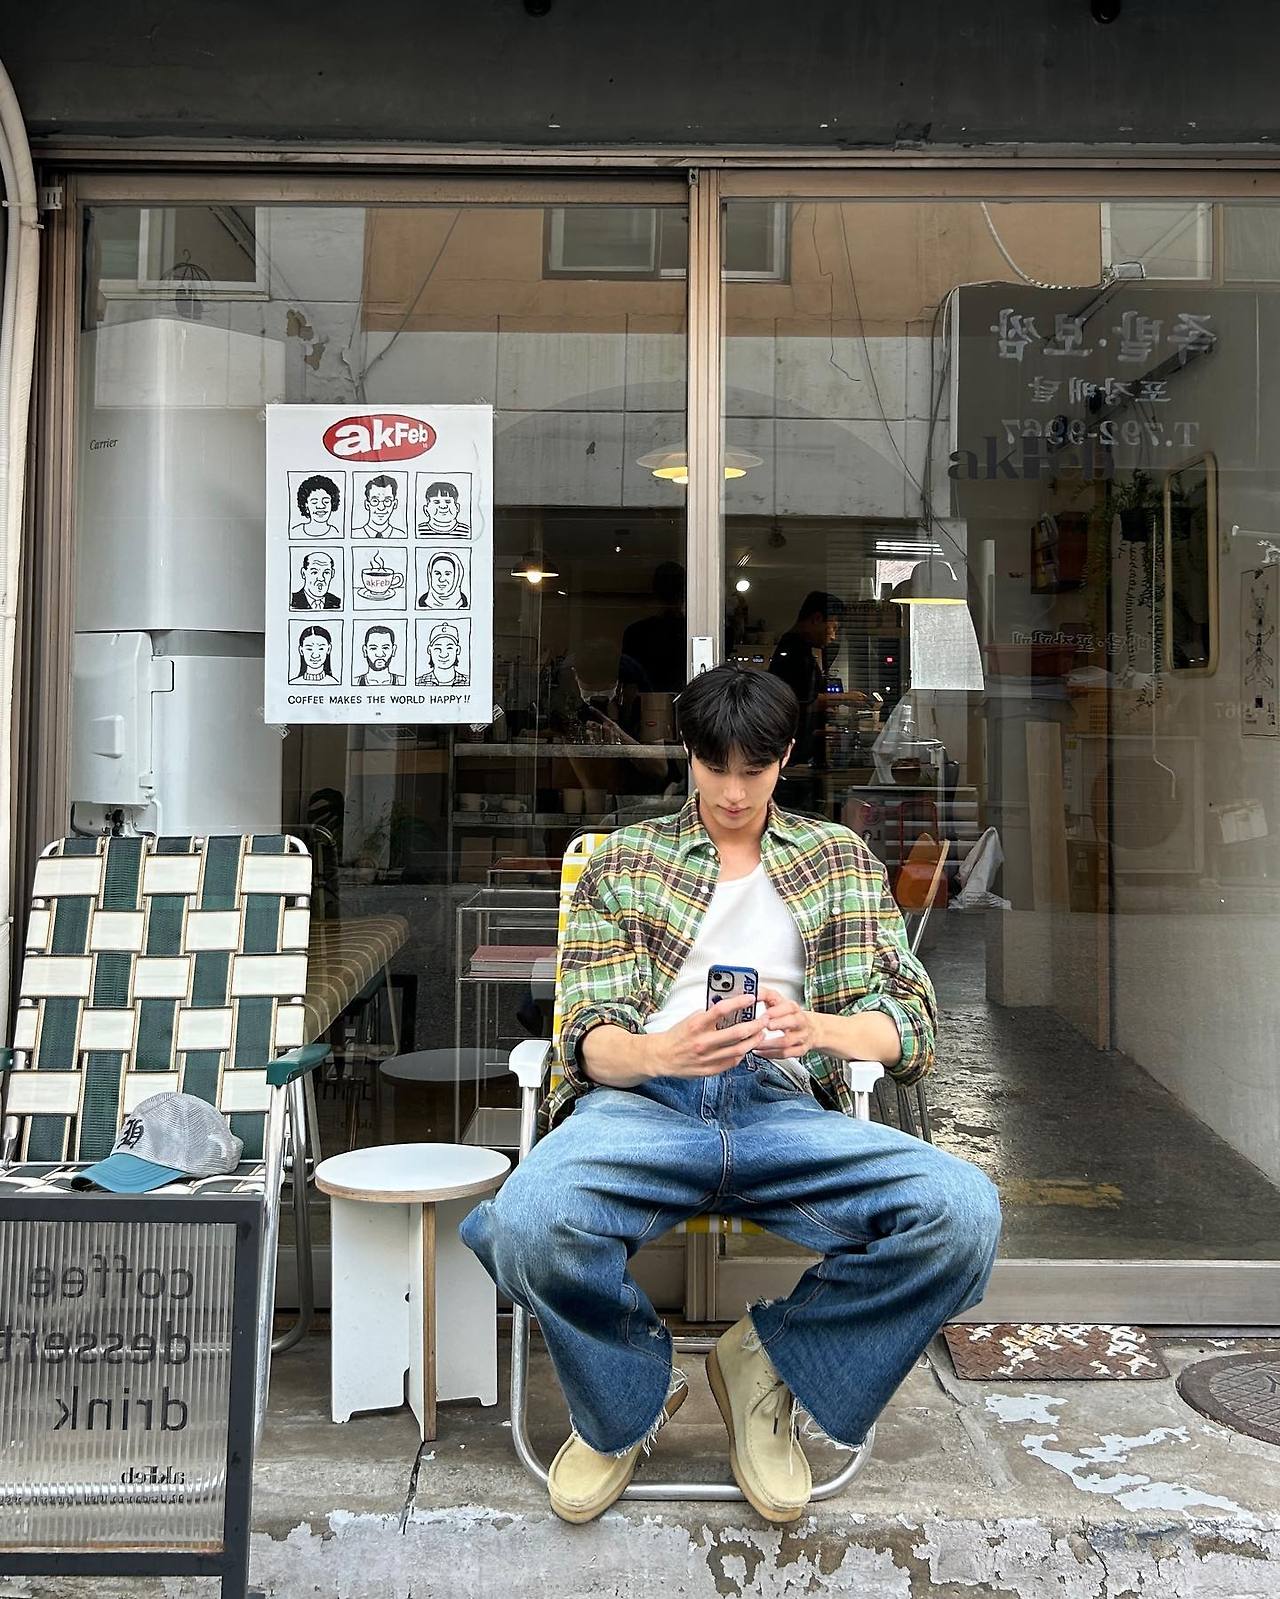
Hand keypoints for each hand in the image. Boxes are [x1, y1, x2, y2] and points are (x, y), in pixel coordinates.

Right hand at [647, 1004, 769, 1078]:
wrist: (661, 1056)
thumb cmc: (677, 1036)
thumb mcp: (690, 1019)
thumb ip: (709, 1014)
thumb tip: (729, 1007)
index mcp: (696, 1025)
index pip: (721, 1010)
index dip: (739, 1002)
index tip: (751, 998)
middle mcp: (703, 1042)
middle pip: (737, 1032)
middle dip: (755, 1025)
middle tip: (763, 1019)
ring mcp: (707, 1058)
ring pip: (739, 1049)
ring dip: (753, 1040)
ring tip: (760, 1033)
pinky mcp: (710, 1070)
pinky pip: (732, 1061)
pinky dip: (742, 1053)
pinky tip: (746, 1047)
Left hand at [755, 987, 822, 1057]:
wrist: (812, 1029)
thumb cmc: (788, 1015)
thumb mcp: (779, 1002)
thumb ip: (765, 995)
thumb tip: (750, 990)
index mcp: (794, 1009)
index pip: (790, 1006)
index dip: (778, 1010)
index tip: (765, 1013)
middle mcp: (800, 1022)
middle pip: (793, 1022)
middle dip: (779, 1024)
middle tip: (764, 1026)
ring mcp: (801, 1037)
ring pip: (788, 1041)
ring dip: (770, 1043)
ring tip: (755, 1043)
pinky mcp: (800, 1050)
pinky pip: (786, 1054)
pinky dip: (771, 1054)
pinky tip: (760, 1052)